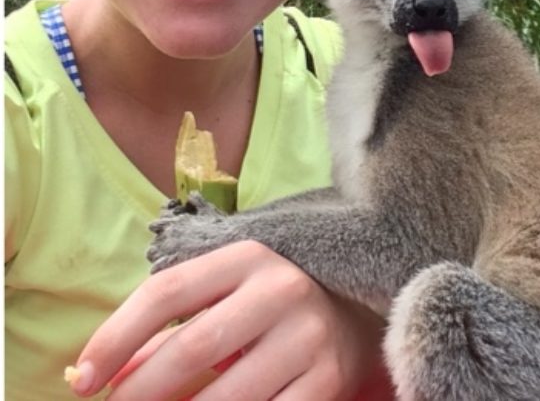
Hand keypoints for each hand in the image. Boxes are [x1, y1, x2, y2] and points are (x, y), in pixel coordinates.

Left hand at [67, 241, 390, 399]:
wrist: (355, 312)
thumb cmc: (273, 302)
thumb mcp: (225, 295)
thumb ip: (168, 326)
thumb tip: (98, 373)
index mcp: (248, 256)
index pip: (167, 292)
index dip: (114, 337)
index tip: (81, 379)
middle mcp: (282, 289)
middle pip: (191, 347)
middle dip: (137, 391)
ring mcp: (309, 336)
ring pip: (225, 397)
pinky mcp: (328, 381)